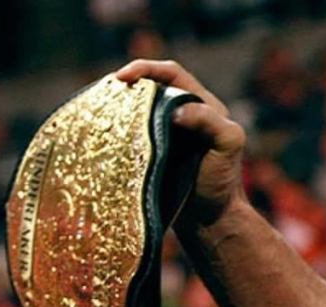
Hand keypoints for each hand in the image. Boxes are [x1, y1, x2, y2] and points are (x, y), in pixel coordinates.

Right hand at [116, 60, 246, 226]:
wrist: (212, 220)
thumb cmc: (222, 181)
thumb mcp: (227, 145)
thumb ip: (209, 121)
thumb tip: (176, 111)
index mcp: (204, 106)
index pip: (172, 75)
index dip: (147, 68)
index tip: (123, 76)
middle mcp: (183, 116)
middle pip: (150, 87)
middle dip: (127, 84)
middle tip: (105, 94)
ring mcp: (165, 135)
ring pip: (138, 109)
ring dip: (118, 106)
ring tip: (99, 111)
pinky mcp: (151, 154)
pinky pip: (132, 132)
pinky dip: (117, 129)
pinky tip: (102, 133)